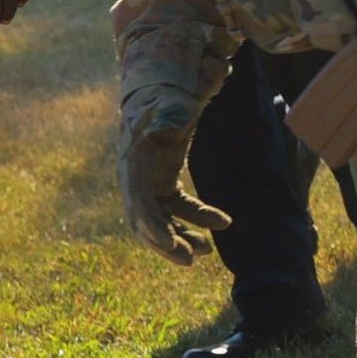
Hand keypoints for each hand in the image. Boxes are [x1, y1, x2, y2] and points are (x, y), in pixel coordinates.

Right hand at [118, 102, 229, 262]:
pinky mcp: (163, 186)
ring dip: (182, 238)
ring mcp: (149, 184)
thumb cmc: (166, 102)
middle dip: (164, 243)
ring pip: (163, 221)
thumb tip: (167, 129)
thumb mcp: (168, 106)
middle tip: (189, 260)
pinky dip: (198, 218)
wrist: (163, 96)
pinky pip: (179, 209)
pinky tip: (223, 222)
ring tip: (206, 251)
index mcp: (134, 165)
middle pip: (145, 221)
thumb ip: (169, 117)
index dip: (151, 225)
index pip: (138, 203)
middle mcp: (136, 180)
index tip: (168, 243)